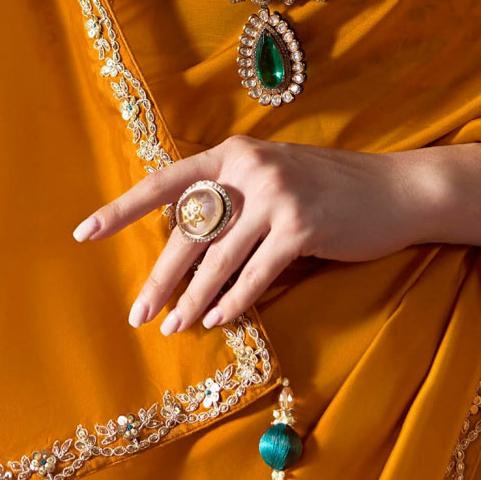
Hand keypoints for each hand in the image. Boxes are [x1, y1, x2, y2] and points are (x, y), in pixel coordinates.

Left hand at [71, 135, 422, 335]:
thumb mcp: (275, 177)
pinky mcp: (301, 226)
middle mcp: (250, 167)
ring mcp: (277, 195)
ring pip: (218, 259)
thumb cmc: (331, 188)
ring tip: (174, 327)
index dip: (124, 209)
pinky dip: (234, 301)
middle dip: (160, 277)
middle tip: (138, 314)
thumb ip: (233, 196)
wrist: (394, 190)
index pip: (167, 182)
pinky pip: (255, 274)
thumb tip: (183, 241)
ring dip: (193, 299)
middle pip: (189, 231)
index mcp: (235, 152)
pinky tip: (219, 321)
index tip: (85, 233)